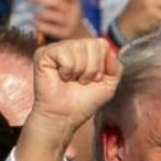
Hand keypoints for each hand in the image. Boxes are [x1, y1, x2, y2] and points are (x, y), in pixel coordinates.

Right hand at [17, 38, 119, 160]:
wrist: (65, 117)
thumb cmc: (83, 102)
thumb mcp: (108, 86)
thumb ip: (115, 67)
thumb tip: (110, 50)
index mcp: (87, 51)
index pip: (102, 44)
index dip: (102, 64)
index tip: (95, 80)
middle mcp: (72, 46)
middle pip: (92, 44)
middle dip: (92, 68)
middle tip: (82, 81)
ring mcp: (58, 48)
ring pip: (78, 47)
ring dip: (79, 70)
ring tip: (72, 81)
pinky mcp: (44, 53)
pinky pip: (64, 53)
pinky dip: (67, 69)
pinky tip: (62, 77)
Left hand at [30, 0, 94, 42]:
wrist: (79, 37)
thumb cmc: (67, 15)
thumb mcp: (68, 3)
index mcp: (75, 2)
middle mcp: (74, 13)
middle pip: (56, 3)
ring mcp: (70, 24)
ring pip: (49, 15)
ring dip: (39, 13)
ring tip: (35, 14)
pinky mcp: (64, 35)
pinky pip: (47, 28)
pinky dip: (39, 24)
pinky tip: (35, 23)